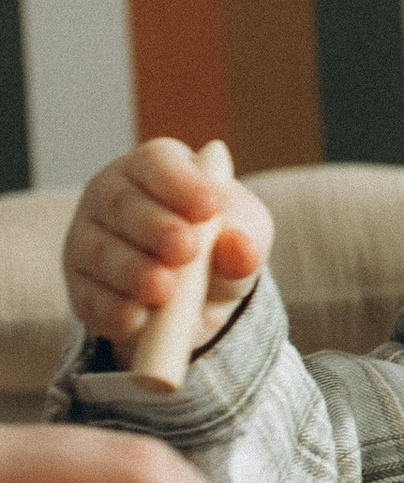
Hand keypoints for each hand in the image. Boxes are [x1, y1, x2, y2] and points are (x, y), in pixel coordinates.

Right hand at [65, 141, 271, 357]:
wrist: (199, 298)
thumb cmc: (221, 245)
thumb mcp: (245, 235)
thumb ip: (245, 239)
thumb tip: (242, 248)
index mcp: (154, 167)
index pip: (157, 163)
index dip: (181, 184)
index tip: (210, 208)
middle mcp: (110, 196)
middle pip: (122, 205)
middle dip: (154, 228)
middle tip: (186, 249)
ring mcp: (87, 240)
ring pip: (100, 252)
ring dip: (132, 272)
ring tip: (164, 290)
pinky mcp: (79, 286)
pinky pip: (89, 297)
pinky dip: (113, 310)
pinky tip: (136, 319)